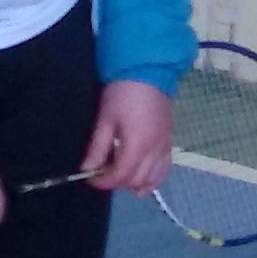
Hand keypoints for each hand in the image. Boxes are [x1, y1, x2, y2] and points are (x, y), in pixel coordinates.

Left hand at [82, 79, 175, 194]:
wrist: (149, 71)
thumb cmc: (123, 93)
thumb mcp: (105, 119)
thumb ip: (97, 148)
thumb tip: (87, 170)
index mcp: (137, 145)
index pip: (120, 175)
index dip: (103, 181)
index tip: (89, 178)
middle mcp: (155, 150)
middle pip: (136, 179)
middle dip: (117, 183)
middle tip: (101, 175)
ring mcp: (165, 146)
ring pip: (153, 177)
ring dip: (135, 184)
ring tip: (121, 183)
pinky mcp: (169, 141)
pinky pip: (164, 168)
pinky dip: (154, 180)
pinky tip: (144, 186)